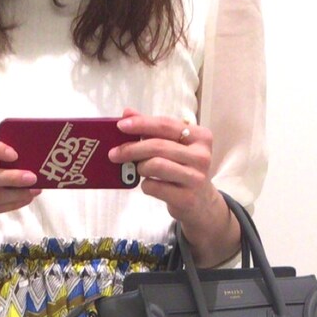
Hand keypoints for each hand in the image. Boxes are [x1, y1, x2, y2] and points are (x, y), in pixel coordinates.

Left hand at [108, 107, 239, 266]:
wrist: (201, 203)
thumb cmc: (184, 169)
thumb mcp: (174, 146)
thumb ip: (153, 129)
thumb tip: (127, 113)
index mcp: (200, 136)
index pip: (166, 125)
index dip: (141, 123)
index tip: (121, 125)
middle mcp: (201, 156)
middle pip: (158, 146)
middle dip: (132, 149)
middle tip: (114, 154)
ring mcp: (196, 178)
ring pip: (155, 165)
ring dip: (140, 167)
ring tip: (139, 170)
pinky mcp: (187, 198)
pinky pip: (155, 187)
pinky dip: (145, 185)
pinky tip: (149, 184)